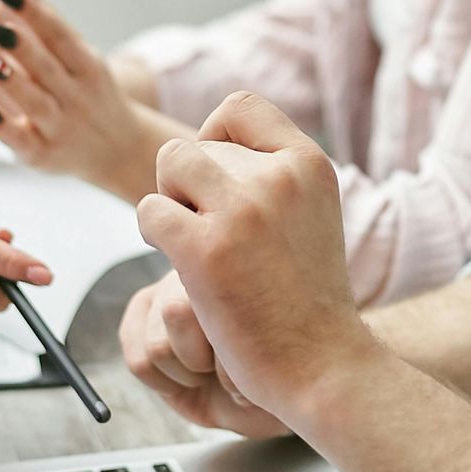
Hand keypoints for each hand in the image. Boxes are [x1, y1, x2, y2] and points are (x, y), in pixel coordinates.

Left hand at [0, 0, 161, 199]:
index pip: (60, 34)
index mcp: (88, 67)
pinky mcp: (42, 155)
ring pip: (35, 103)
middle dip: (24, 47)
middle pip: (48, 68)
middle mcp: (78, 97)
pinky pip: (22, 140)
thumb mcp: (82, 59)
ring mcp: (61, 127)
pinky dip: (5, 125)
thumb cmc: (89, 93)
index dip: (33, 11)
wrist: (118, 149)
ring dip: (12, 83)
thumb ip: (50, 26)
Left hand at [135, 92, 377, 423]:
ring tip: (189, 239)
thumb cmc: (307, 297)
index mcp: (309, 164)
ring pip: (169, 164)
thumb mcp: (311, 214)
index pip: (240, 106)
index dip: (214, 135)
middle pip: (195, 144)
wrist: (321, 364)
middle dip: (189, 184)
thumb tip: (210, 142)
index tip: (218, 179)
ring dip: (167, 200)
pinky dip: (153, 233)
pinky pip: (149, 211)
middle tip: (207, 230)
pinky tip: (178, 262)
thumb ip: (273, 175)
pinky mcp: (205, 249)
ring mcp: (242, 210)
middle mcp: (279, 177)